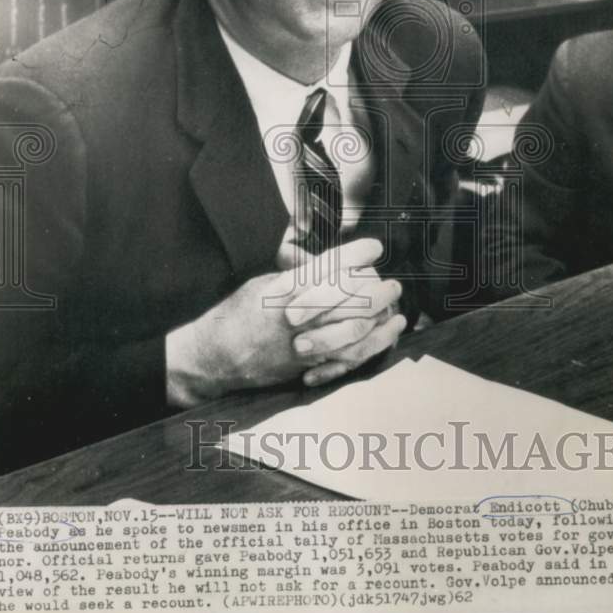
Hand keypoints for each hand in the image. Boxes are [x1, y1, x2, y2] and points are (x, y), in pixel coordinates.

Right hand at [164, 238, 404, 404]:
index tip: (374, 247)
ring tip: (395, 304)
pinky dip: (374, 344)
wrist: (217, 356)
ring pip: (354, 328)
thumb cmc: (238, 315)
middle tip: (392, 282)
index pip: (328, 266)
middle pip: (348, 297)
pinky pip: (349, 356)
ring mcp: (304, 343)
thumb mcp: (263, 283)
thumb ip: (296, 274)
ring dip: (381, 314)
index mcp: (284, 289)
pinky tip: (388, 333)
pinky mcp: (309, 365)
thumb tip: (326, 262)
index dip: (356, 254)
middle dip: (376, 288)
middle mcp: (297, 315)